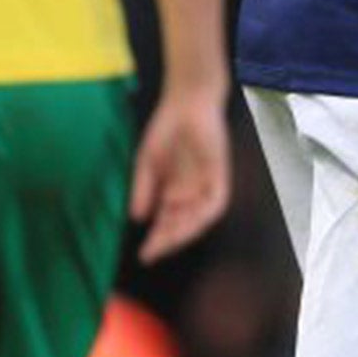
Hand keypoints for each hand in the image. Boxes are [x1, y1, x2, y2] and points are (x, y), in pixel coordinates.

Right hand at [130, 83, 230, 263]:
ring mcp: (206, 183)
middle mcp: (192, 192)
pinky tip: (189, 220)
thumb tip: (137, 218)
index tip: (144, 255)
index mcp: (174, 191)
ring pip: (200, 218)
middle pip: (183, 225)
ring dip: (185, 231)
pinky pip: (216, 200)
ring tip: (167, 241)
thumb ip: (143, 189)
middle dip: (168, 241)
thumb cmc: (166, 128)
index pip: (168, 223)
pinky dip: (204, 212)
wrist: (186, 101)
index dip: (158, 241)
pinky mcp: (220, 173)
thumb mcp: (147, 162)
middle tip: (153, 253)